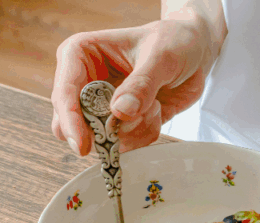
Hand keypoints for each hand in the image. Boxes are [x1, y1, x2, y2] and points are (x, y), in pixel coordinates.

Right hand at [51, 13, 218, 154]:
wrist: (195, 51)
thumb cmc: (174, 40)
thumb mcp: (162, 56)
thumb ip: (142, 84)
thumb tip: (119, 112)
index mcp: (81, 55)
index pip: (64, 92)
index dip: (70, 121)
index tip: (83, 144)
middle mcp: (84, 82)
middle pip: (71, 124)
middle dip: (106, 130)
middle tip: (135, 120)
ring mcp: (100, 106)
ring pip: (99, 139)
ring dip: (133, 130)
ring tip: (154, 104)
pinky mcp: (118, 123)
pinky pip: (123, 144)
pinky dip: (144, 134)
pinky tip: (156, 111)